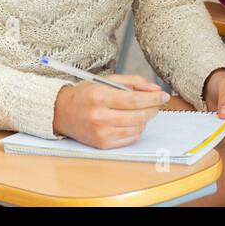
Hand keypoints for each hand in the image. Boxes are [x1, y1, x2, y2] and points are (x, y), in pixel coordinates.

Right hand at [52, 74, 169, 148]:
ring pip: (137, 128)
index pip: (135, 99)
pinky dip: (135, 130)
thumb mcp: (106, 81)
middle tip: (155, 103)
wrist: (62, 112)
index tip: (163, 96)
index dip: (153, 98)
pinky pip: (130, 139)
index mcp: (100, 96)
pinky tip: (129, 122)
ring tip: (138, 111)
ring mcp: (101, 133)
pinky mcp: (102, 144)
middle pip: (139, 116)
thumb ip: (133, 82)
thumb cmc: (86, 94)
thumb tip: (155, 90)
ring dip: (144, 120)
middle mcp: (100, 116)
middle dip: (152, 109)